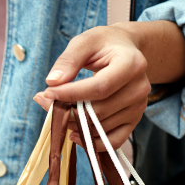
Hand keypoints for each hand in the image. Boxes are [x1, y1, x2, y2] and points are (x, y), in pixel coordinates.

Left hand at [33, 21, 184, 149]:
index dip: (71, 94)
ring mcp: (138, 107)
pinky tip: (74, 133)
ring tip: (58, 110)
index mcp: (131, 64)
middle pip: (98, 111)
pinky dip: (91, 142)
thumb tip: (52, 82)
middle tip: (46, 102)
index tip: (48, 93)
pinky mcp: (133, 121)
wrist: (127, 50)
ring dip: (73, 124)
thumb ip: (68, 60)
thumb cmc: (104, 45)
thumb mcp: (85, 42)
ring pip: (100, 128)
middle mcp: (139, 88)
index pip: (99, 88)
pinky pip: (112, 142)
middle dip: (67, 111)